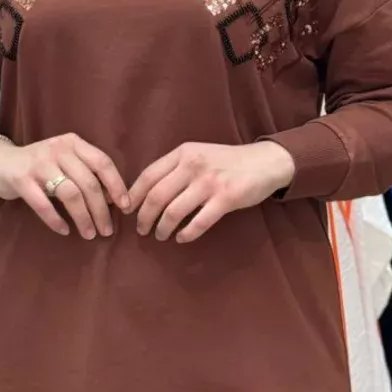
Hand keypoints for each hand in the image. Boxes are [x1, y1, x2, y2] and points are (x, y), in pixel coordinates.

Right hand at [0, 134, 130, 239]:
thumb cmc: (40, 165)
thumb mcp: (64, 160)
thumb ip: (86, 173)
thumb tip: (112, 199)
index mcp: (73, 143)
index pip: (102, 163)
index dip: (117, 186)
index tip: (125, 207)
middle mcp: (58, 149)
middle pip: (88, 183)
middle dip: (101, 210)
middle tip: (106, 230)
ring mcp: (39, 164)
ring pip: (70, 194)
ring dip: (83, 217)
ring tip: (89, 234)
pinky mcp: (21, 180)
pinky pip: (43, 205)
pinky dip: (56, 220)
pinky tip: (64, 230)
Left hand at [129, 141, 295, 244]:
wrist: (264, 162)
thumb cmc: (226, 161)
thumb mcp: (198, 154)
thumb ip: (175, 168)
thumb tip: (146, 192)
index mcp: (183, 153)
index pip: (148, 175)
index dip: (134, 196)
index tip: (127, 211)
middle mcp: (193, 165)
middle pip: (157, 196)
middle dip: (144, 217)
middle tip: (142, 230)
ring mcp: (210, 182)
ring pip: (174, 211)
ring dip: (162, 228)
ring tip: (160, 236)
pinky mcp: (226, 198)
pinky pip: (199, 222)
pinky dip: (187, 234)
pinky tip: (182, 238)